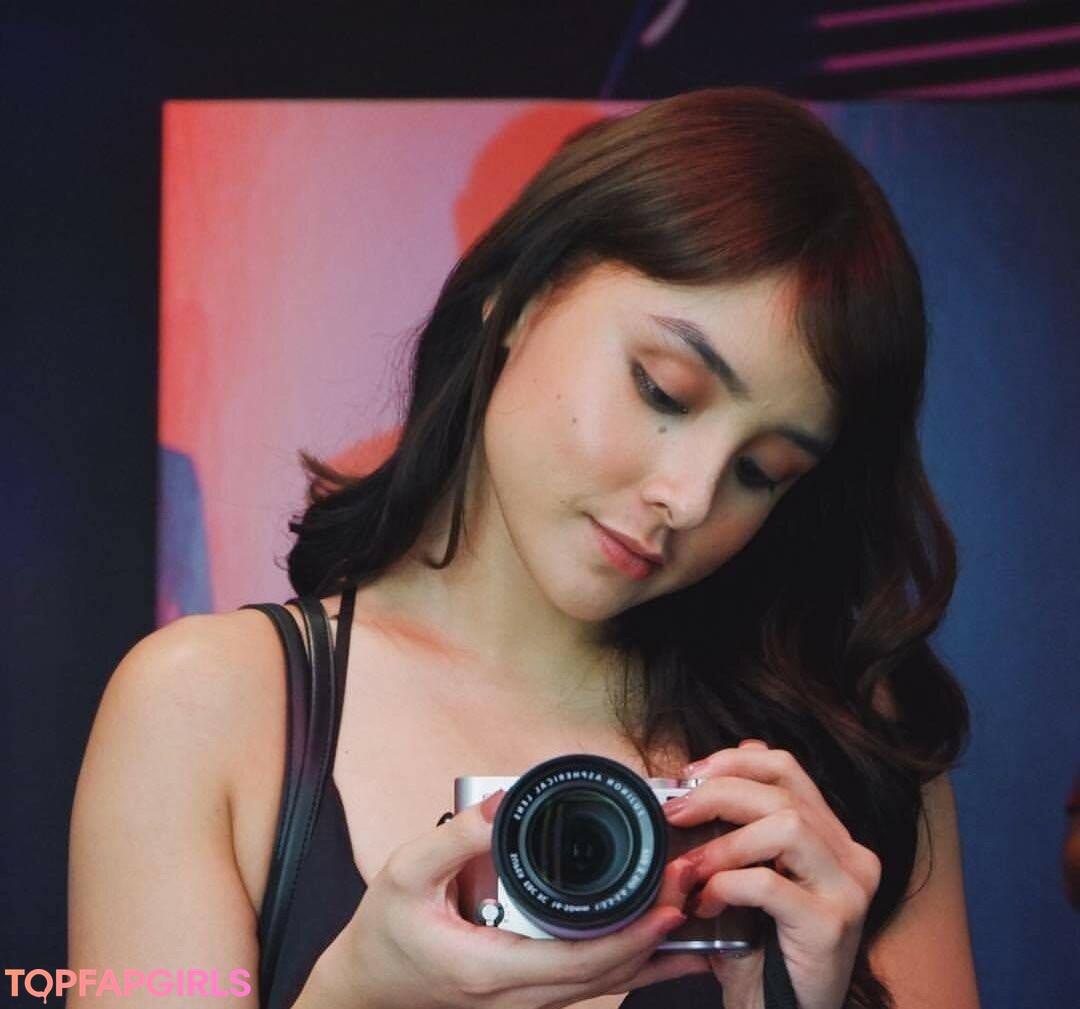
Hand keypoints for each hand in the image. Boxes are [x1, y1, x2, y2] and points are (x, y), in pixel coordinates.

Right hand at [318, 789, 712, 1008]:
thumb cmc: (385, 932)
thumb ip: (455, 838)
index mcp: (494, 968)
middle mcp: (518, 994)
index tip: (670, 904)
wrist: (365, 987)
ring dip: (649, 952)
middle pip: (606, 977)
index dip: (634, 937)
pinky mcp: (525, 991)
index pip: (582, 963)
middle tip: (691, 885)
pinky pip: (587, 984)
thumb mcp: (405, 873)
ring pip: (603, 987)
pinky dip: (625, 961)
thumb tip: (503, 803)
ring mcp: (524, 999)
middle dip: (656, 937)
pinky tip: (654, 941)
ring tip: (690, 909)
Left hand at [666, 740, 880, 1008]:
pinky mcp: (832, 925)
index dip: (735, 761)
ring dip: (725, 842)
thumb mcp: (745, 876)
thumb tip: (706, 769)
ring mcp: (849, 890)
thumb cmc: (758, 949)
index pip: (787, 768)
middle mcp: (851, 856)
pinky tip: (704, 904)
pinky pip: (769, 883)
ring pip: (786, 826)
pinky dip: (726, 884)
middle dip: (717, 794)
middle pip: (783, 792)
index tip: (691, 773)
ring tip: (691, 867)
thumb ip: (737, 826)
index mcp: (831, 837)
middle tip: (675, 813)